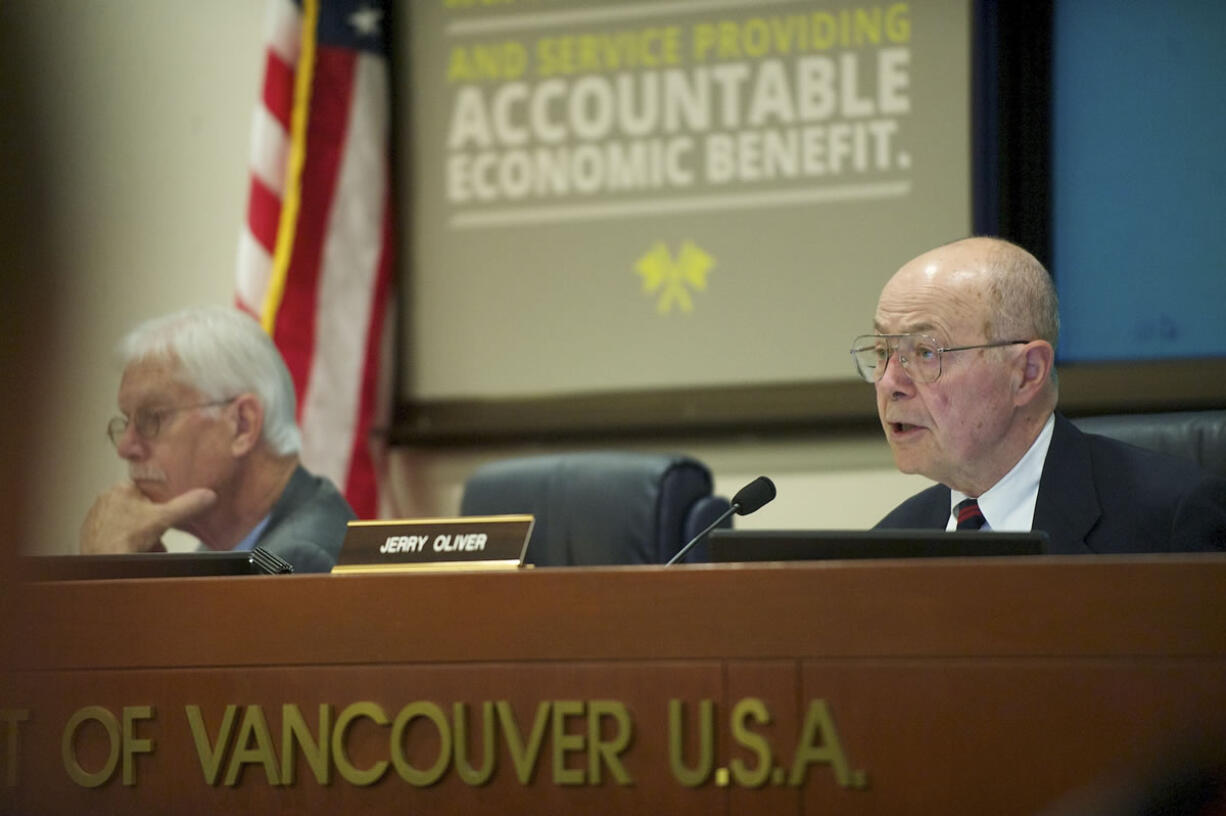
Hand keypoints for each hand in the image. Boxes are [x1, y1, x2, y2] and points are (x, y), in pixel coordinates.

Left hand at [80, 482, 216, 554]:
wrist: (103, 560)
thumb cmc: (125, 539)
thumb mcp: (164, 519)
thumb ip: (187, 506)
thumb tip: (207, 495)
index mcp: (122, 487)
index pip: (148, 488)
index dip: (160, 501)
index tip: (165, 512)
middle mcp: (106, 498)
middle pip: (140, 505)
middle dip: (151, 521)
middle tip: (157, 533)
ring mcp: (97, 515)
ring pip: (128, 519)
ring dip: (140, 532)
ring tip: (146, 545)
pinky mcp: (92, 530)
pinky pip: (115, 530)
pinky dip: (125, 538)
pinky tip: (131, 547)